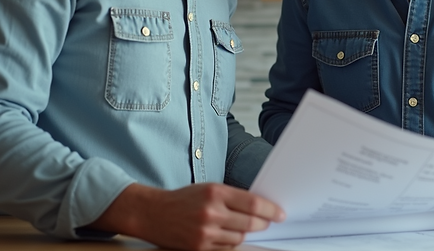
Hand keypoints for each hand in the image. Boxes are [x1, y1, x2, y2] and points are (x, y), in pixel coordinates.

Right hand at [90, 182, 284, 249]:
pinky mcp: (199, 247)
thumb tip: (258, 207)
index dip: (270, 210)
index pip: (252, 202)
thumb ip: (232, 197)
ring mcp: (205, 232)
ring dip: (245, 234)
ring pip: (239, 238)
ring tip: (240, 227)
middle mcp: (211, 212)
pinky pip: (226, 248)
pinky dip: (230, 243)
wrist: (153, 213)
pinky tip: (227, 235)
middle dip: (262, 224)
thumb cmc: (183, 199)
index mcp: (215, 192)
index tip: (279, 213)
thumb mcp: (208, 189)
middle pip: (249, 223)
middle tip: (267, 222)